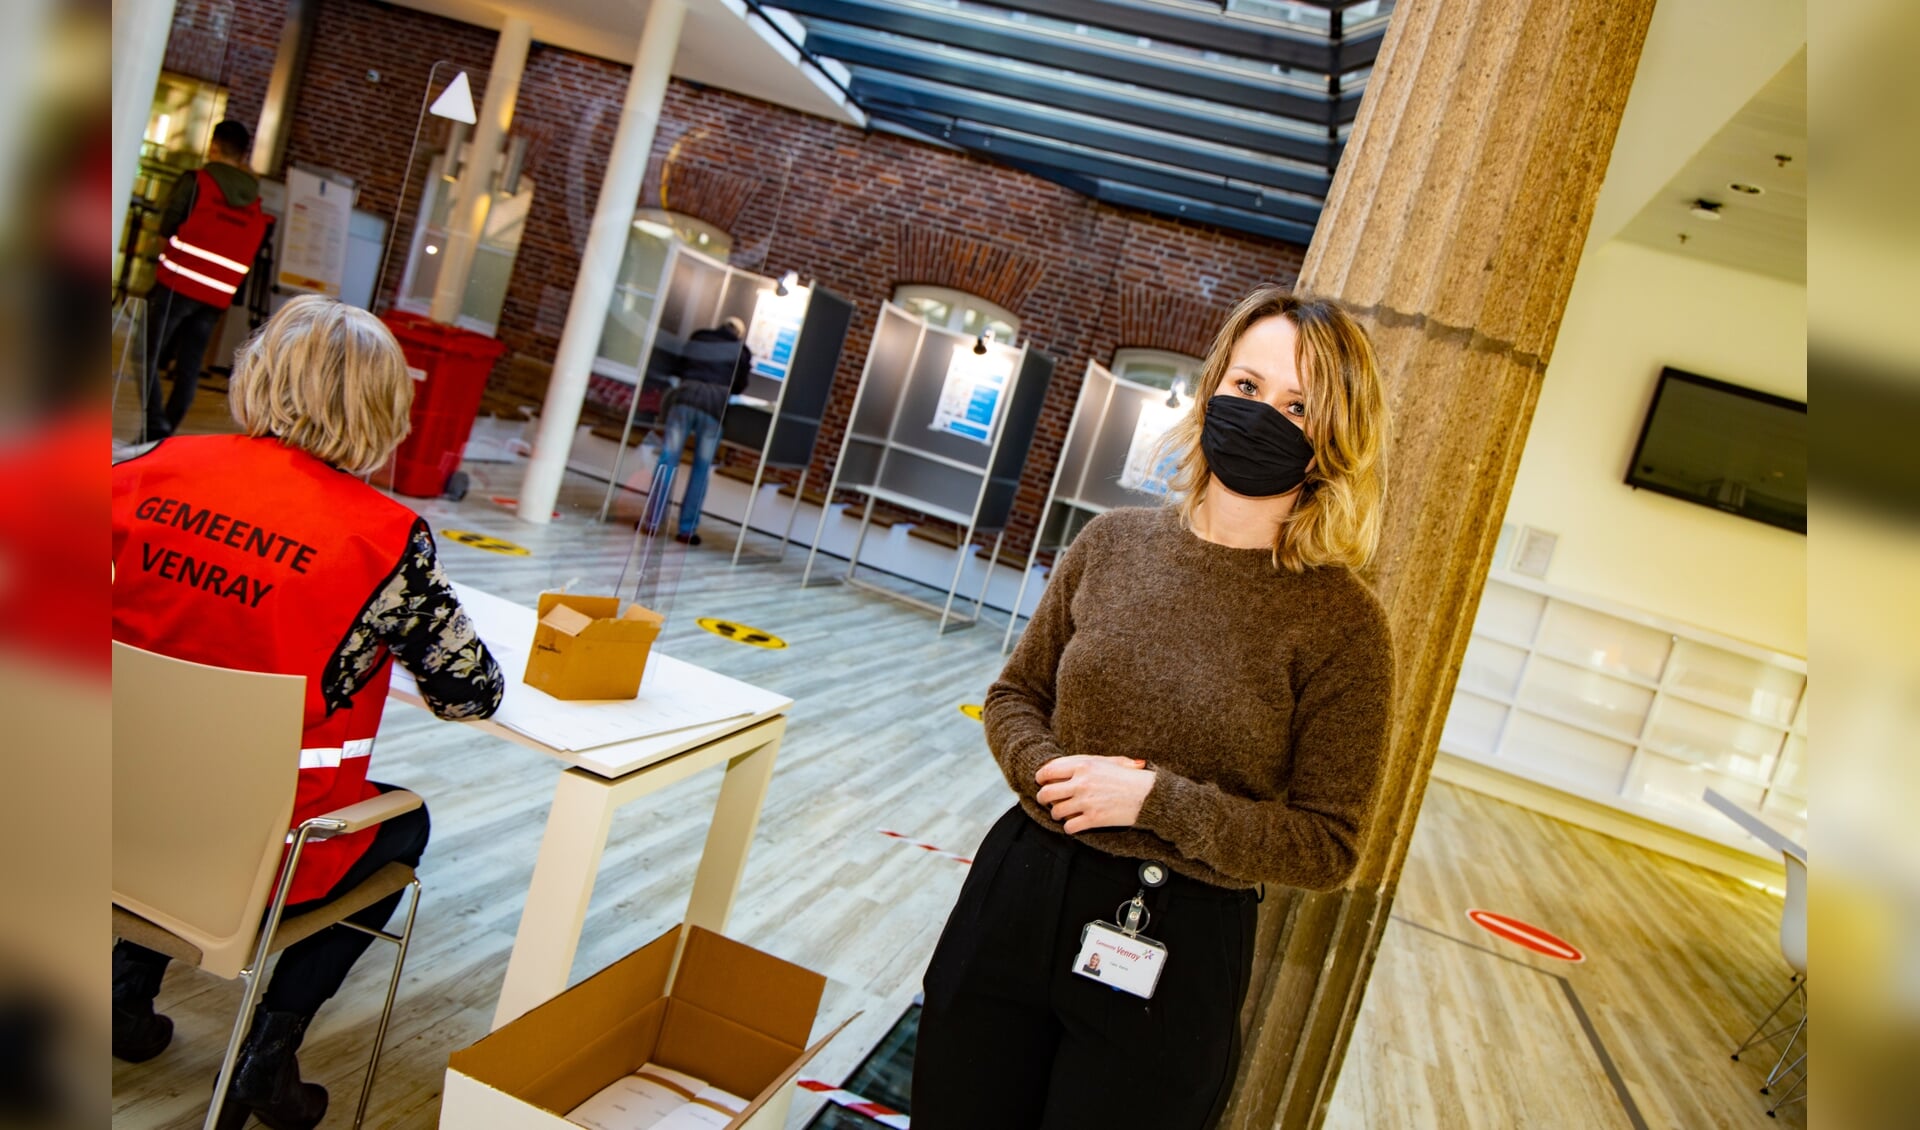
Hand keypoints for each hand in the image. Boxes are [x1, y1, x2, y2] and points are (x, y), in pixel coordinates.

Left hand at [1035, 755, 1153, 833]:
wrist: (1148, 795)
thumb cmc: (1130, 777)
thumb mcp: (1108, 761)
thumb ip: (1085, 762)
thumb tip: (1062, 765)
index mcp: (1084, 765)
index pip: (1049, 770)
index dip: (1041, 778)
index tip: (1042, 782)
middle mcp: (1081, 782)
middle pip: (1046, 793)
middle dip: (1043, 798)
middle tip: (1046, 801)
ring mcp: (1086, 802)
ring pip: (1056, 812)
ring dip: (1057, 814)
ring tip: (1063, 813)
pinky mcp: (1093, 819)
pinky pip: (1069, 826)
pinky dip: (1069, 827)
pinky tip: (1075, 823)